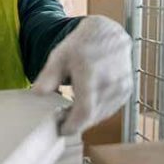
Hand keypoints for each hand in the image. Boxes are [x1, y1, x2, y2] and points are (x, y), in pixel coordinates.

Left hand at [33, 15, 131, 135]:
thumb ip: (48, 76)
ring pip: (102, 115)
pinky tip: (87, 104)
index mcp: (90, 73)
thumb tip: (37, 93)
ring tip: (73, 108)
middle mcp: (110, 82)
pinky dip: (98, 111)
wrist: (107, 34)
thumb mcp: (59, 56)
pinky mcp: (126, 91)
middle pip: (92, 116)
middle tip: (63, 117)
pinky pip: (110, 110)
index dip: (73, 125)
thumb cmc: (81, 45)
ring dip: (87, 118)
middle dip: (76, 122)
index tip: (62, 130)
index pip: (84, 110)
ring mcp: (121, 87)